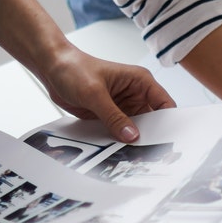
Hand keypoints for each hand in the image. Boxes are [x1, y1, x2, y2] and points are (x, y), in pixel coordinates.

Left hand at [40, 46, 176, 142]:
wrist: (52, 68)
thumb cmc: (73, 68)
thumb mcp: (94, 93)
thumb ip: (114, 117)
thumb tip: (132, 136)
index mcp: (140, 81)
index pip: (165, 103)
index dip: (169, 122)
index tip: (167, 139)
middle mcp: (135, 94)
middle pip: (154, 120)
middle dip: (152, 135)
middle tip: (150, 153)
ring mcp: (124, 106)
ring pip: (138, 129)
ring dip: (135, 140)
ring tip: (134, 154)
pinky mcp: (112, 115)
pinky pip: (121, 132)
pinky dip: (120, 141)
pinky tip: (119, 149)